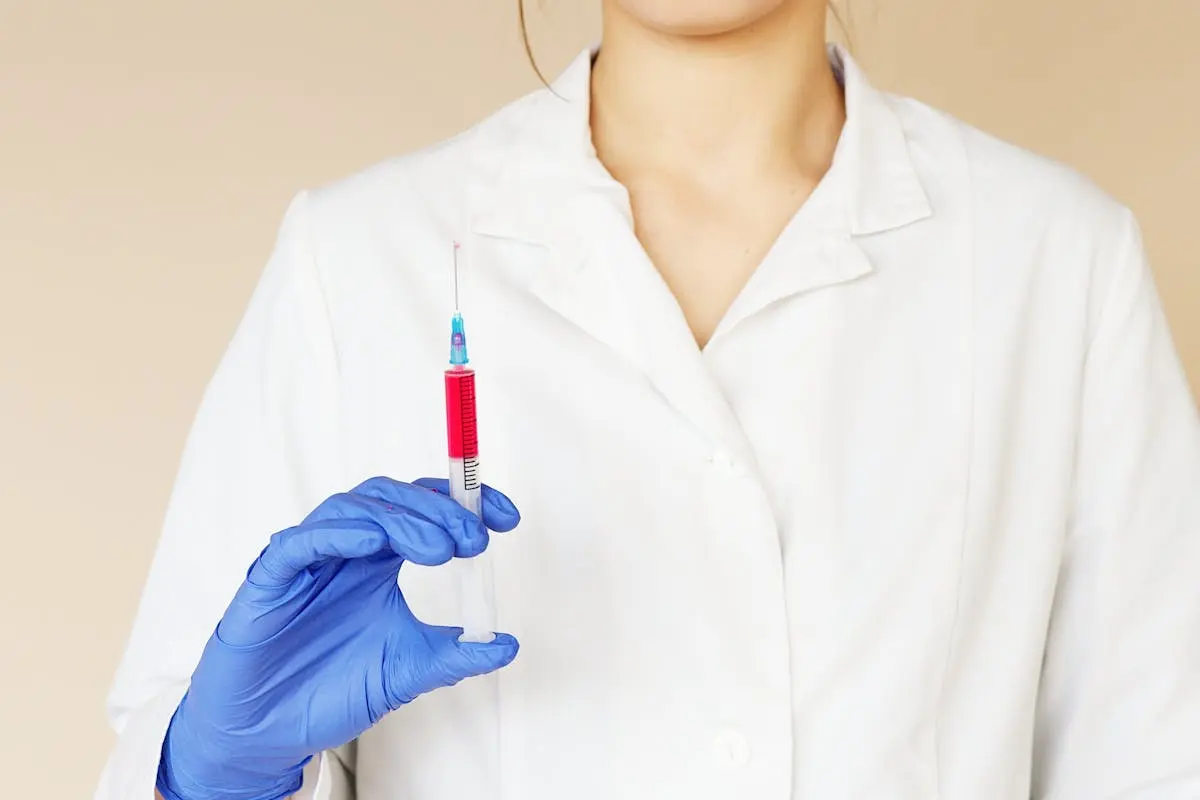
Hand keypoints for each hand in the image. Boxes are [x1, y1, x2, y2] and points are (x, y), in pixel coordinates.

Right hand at [155, 476, 520, 799]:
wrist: (271, 732)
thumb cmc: (330, 690)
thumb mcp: (409, 670)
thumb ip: (457, 655)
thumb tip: (509, 644)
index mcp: (378, 560)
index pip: (425, 509)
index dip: (465, 503)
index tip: (507, 519)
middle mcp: (346, 549)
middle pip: (393, 498)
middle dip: (439, 512)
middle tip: (473, 541)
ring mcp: (309, 559)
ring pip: (352, 507)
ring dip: (400, 519)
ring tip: (438, 549)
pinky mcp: (271, 578)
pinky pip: (300, 541)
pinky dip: (339, 534)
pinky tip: (375, 544)